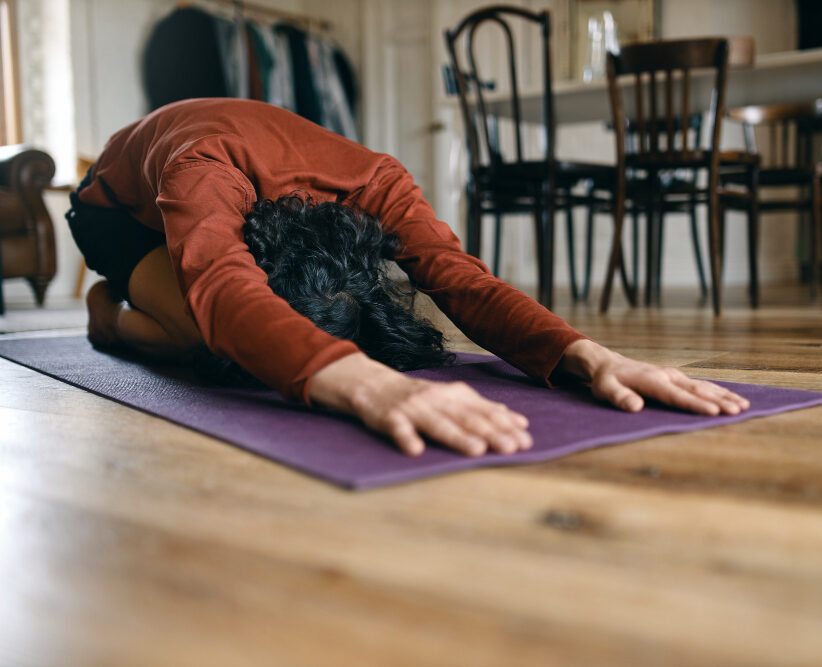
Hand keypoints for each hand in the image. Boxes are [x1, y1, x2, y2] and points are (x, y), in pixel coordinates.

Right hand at [308, 353, 532, 456]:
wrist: (374, 386)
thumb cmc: (419, 397)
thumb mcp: (452, 398)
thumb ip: (483, 409)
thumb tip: (518, 421)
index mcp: (454, 396)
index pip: (484, 411)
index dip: (506, 425)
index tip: (526, 439)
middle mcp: (437, 400)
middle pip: (467, 418)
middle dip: (491, 433)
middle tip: (511, 447)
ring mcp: (413, 409)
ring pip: (437, 424)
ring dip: (457, 437)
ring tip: (476, 450)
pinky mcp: (389, 418)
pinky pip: (398, 429)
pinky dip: (406, 438)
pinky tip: (415, 450)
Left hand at [558, 339, 750, 414]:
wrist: (607, 363)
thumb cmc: (606, 380)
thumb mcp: (606, 389)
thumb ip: (620, 397)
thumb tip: (635, 407)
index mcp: (652, 380)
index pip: (676, 395)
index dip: (695, 404)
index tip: (714, 412)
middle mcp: (667, 376)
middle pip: (696, 390)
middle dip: (718, 401)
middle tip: (738, 412)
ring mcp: (674, 375)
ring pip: (703, 386)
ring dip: (724, 396)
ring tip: (744, 406)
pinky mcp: (676, 378)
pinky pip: (701, 385)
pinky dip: (718, 392)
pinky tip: (732, 398)